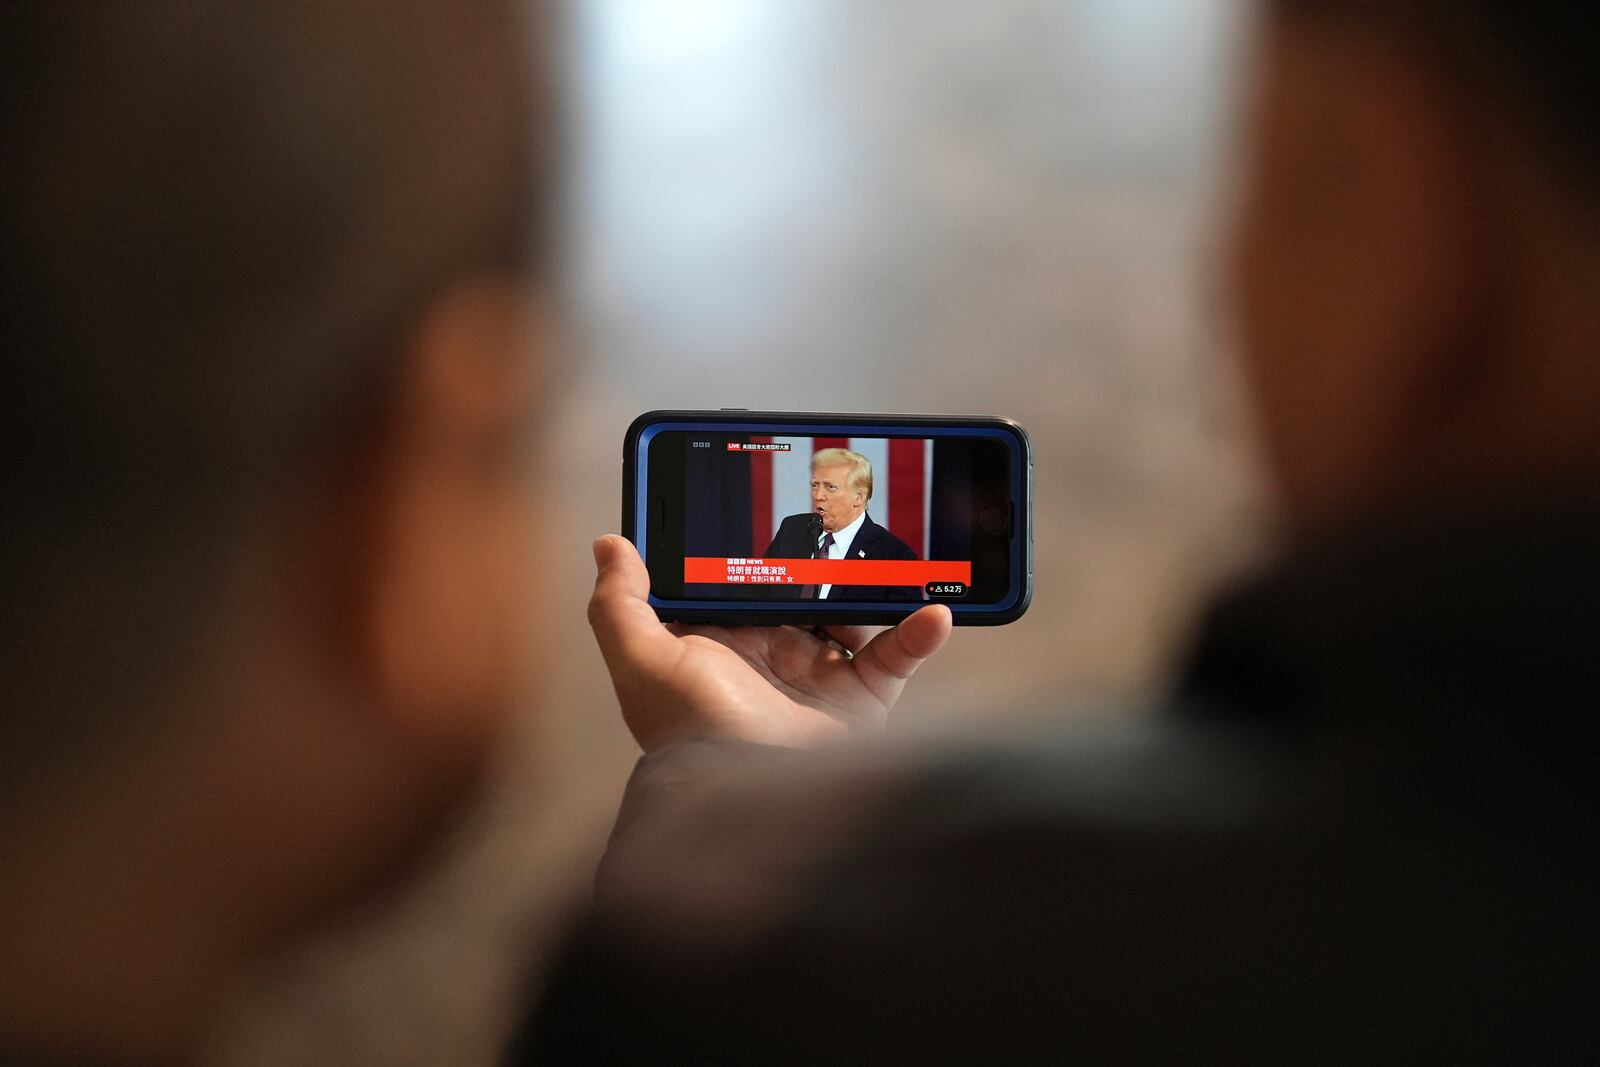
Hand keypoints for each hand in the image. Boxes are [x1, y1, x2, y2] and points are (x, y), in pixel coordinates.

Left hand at [586, 535, 952, 750]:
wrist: (748, 793)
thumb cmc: (690, 730)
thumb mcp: (641, 658)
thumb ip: (621, 601)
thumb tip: (611, 544)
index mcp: (720, 643)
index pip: (740, 582)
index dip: (754, 547)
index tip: (772, 507)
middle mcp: (770, 659)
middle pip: (803, 593)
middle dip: (823, 562)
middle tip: (843, 522)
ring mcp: (817, 680)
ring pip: (852, 616)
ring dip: (870, 590)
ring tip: (883, 565)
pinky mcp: (860, 703)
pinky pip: (896, 656)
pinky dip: (919, 632)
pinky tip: (934, 612)